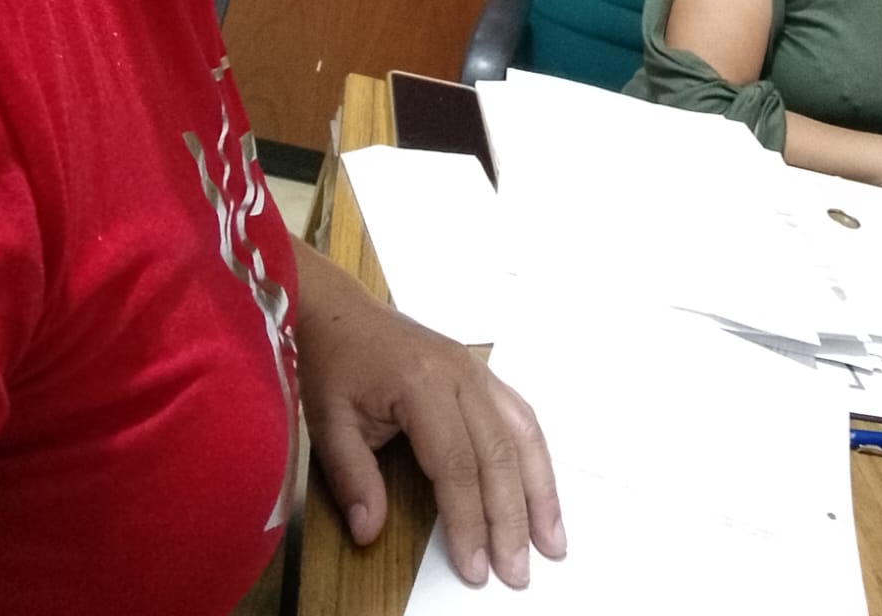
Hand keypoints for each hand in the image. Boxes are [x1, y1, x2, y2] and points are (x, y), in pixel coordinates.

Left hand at [292, 241, 565, 587]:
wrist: (339, 311)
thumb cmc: (334, 364)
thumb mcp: (328, 422)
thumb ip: (352, 478)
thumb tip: (369, 532)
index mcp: (422, 385)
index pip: (456, 465)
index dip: (468, 520)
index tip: (475, 568)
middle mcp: (460, 374)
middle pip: (497, 454)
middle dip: (511, 518)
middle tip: (518, 571)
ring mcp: (476, 369)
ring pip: (521, 433)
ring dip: (540, 489)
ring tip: (552, 539)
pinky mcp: (480, 372)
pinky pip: (519, 414)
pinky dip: (536, 456)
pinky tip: (543, 489)